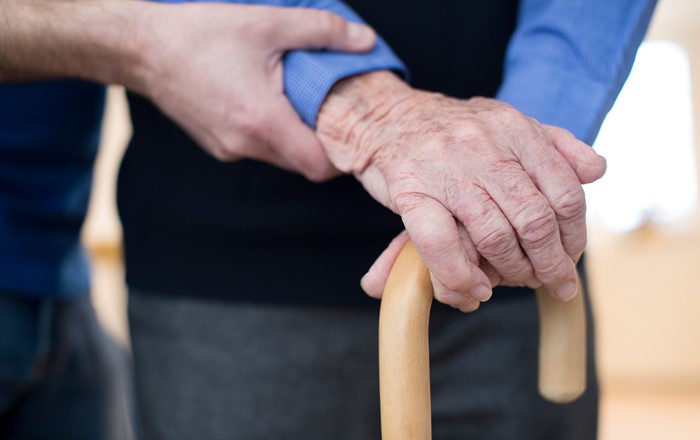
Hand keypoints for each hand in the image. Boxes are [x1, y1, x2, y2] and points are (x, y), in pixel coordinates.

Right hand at [129, 3, 376, 180]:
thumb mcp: (267, 23)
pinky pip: (256, 148)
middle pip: (301, 163)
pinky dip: (270, 132)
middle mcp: (244, 146)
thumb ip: (323, 31)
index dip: (342, 156)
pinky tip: (267, 99)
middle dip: (320, 141)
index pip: (318, 167)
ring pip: (279, 156)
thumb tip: (366, 41)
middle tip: (330, 107)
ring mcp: (227, 150)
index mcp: (262, 122)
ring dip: (294, 135)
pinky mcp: (216, 145)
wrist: (141, 49)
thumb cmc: (200, 35)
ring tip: (298, 98)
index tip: (351, 131)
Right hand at [317, 71, 605, 310]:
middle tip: (555, 283)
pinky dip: (462, 275)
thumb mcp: (506, 123)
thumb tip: (597, 171)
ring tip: (515, 284)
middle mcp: (485, 146)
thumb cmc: (450, 131)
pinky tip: (476, 289)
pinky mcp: (412, 192)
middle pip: (535, 219)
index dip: (574, 233)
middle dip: (552, 263)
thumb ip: (555, 144)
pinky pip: (442, 244)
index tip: (570, 257)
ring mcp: (447, 170)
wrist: (385, 117)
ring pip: (494, 236)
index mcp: (515, 128)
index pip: (564, 190)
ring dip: (512, 272)